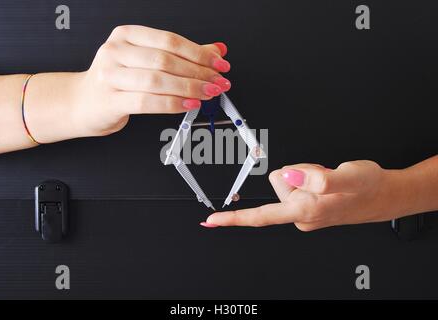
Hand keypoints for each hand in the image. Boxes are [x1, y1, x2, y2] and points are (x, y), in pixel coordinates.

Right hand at [71, 25, 230, 136]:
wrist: (84, 102)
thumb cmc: (118, 81)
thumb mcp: (147, 61)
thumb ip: (180, 55)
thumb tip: (216, 50)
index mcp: (127, 35)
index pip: (170, 40)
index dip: (199, 53)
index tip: (219, 63)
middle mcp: (117, 51)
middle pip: (166, 60)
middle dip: (198, 72)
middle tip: (218, 81)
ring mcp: (111, 75)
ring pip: (158, 80)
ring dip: (189, 88)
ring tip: (208, 93)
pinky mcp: (111, 99)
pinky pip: (148, 101)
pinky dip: (173, 103)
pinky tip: (189, 104)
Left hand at [203, 160, 415, 230]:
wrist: (383, 195)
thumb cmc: (368, 187)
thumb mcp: (348, 176)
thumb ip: (317, 177)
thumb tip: (290, 175)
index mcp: (305, 210)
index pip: (262, 216)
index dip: (234, 218)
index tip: (211, 221)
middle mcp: (301, 215)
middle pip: (278, 182)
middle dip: (297, 173)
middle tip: (321, 175)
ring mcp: (304, 211)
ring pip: (288, 180)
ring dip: (306, 175)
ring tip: (327, 179)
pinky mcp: (308, 205)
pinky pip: (297, 183)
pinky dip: (309, 178)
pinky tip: (325, 182)